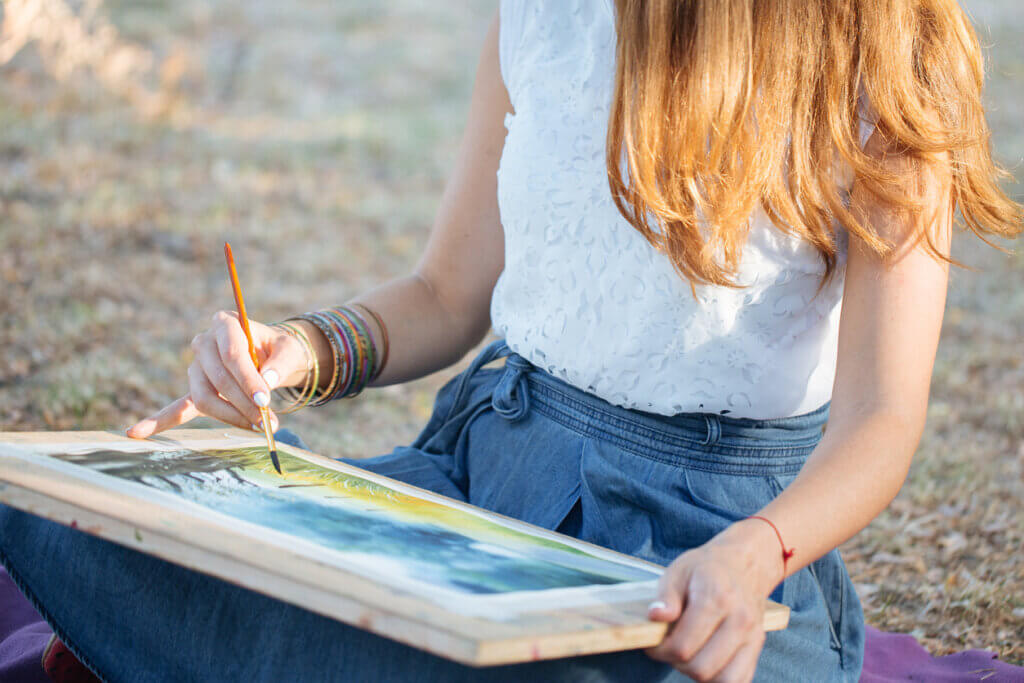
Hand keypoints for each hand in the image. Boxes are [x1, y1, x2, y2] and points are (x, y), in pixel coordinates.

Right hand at [127, 311, 309, 437]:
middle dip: (243, 403)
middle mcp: (205, 343)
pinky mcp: (197, 388)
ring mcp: (197, 367)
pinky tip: (136, 432)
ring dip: (229, 416)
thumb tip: (269, 382)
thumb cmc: (279, 350)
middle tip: (267, 422)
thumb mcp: (289, 350)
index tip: (264, 401)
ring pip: (204, 396)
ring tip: (256, 429)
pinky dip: (160, 421)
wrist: (272, 355)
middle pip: (218, 378)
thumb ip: (281, 363)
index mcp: (226, 324)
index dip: (248, 379)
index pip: (232, 354)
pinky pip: (178, 406)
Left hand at [645, 522, 783, 681]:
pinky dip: (719, 678)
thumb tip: (655, 617)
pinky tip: (707, 660)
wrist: (743, 564)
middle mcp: (739, 620)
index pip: (683, 646)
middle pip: (700, 668)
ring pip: (721, 680)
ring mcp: (752, 635)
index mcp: (716, 598)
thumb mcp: (678, 571)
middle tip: (669, 647)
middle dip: (677, 662)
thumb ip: (665, 596)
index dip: (661, 651)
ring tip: (688, 652)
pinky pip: (740, 680)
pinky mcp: (758, 646)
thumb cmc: (706, 568)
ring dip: (698, 673)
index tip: (653, 643)